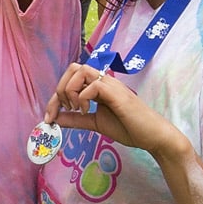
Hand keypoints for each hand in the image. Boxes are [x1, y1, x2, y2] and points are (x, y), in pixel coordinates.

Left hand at [45, 63, 180, 160]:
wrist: (152, 136)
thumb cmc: (129, 128)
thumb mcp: (95, 123)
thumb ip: (76, 119)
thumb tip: (56, 118)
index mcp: (98, 86)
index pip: (70, 79)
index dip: (55, 97)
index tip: (50, 118)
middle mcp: (103, 81)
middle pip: (73, 68)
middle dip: (60, 89)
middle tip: (64, 110)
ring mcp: (111, 85)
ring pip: (81, 71)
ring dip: (70, 90)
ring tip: (76, 109)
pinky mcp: (117, 94)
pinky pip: (94, 84)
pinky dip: (83, 97)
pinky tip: (86, 111)